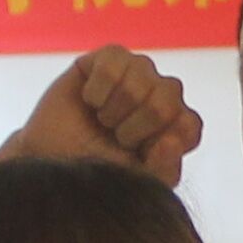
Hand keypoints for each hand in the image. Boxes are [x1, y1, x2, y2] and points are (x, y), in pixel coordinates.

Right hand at [4, 47, 198, 183]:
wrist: (54, 164)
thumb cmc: (99, 173)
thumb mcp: (136, 184)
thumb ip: (163, 170)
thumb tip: (171, 141)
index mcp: (179, 126)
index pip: (188, 127)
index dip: (158, 144)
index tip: (136, 155)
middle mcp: (165, 95)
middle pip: (166, 99)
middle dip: (134, 127)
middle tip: (116, 137)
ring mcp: (140, 73)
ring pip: (140, 76)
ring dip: (114, 109)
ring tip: (103, 120)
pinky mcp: (111, 58)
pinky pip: (114, 62)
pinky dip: (97, 88)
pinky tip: (91, 101)